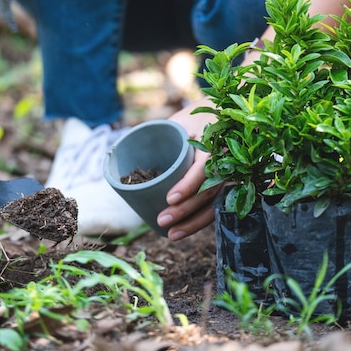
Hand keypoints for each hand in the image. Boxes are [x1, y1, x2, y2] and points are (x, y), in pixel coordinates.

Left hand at [159, 97, 221, 240]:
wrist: (221, 116)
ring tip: (171, 234)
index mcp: (214, 144)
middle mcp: (225, 164)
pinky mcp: (224, 187)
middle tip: (162, 220)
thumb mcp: (179, 120)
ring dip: (193, 223)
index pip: (204, 169)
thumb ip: (161, 134)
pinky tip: (183, 232)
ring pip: (214, 206)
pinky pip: (214, 208)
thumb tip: (122, 147)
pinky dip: (200, 222)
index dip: (188, 186)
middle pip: (208, 193)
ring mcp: (228, 177)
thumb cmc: (194, 118)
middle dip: (185, 211)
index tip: (170, 198)